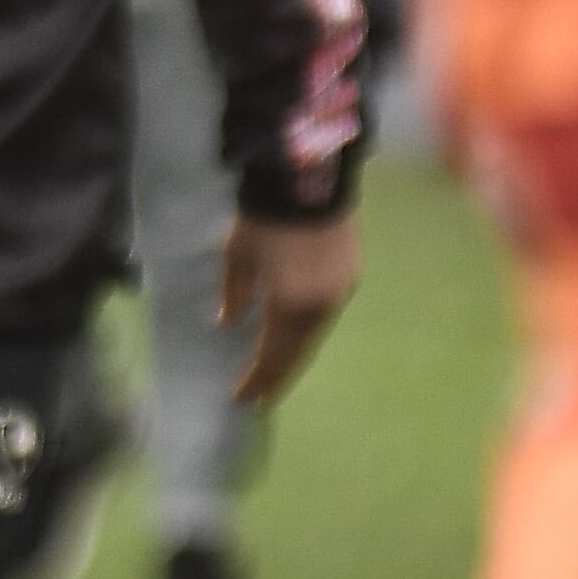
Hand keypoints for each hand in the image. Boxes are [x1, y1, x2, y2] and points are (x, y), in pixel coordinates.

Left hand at [222, 213, 359, 405]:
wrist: (306, 179)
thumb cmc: (263, 218)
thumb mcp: (237, 256)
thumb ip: (234, 294)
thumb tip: (227, 322)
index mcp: (291, 306)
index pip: (272, 355)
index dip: (258, 379)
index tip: (243, 399)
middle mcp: (322, 307)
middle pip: (299, 351)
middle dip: (279, 374)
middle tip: (263, 396)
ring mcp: (341, 291)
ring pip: (315, 333)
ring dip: (294, 351)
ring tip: (276, 367)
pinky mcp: (350, 274)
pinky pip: (324, 313)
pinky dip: (307, 328)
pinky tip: (295, 331)